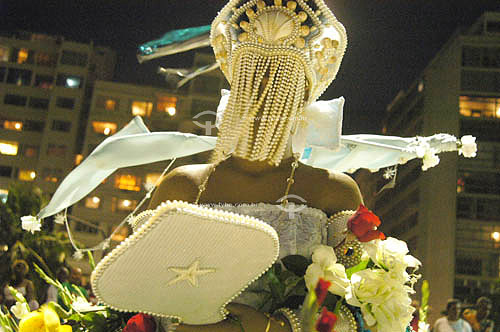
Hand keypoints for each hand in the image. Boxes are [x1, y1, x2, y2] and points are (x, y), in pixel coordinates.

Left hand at [175, 303, 290, 331]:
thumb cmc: (256, 320)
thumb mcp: (242, 310)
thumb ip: (227, 307)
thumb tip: (215, 304)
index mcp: (223, 330)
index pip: (200, 330)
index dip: (186, 329)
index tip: (174, 325)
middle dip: (186, 331)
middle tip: (172, 326)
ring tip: (180, 328)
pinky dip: (203, 331)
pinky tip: (197, 328)